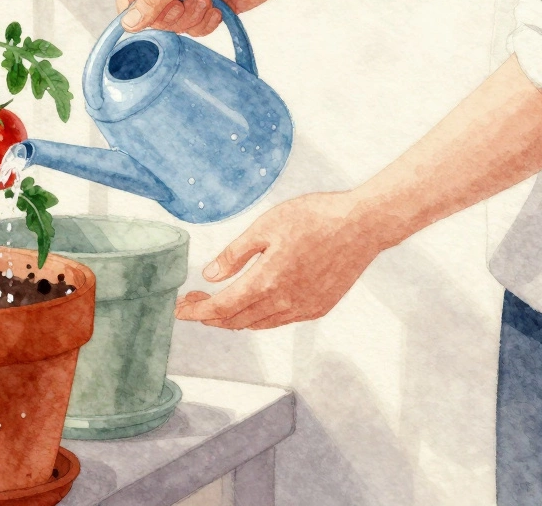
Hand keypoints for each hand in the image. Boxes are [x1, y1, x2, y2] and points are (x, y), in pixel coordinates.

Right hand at [117, 0, 285, 33]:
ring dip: (193, 18)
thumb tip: (127, 24)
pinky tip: (218, 7)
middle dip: (173, 16)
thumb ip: (153, 0)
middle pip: (151, 18)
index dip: (136, 15)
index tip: (155, 17)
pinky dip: (207, 22)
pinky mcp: (204, 10)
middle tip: (189, 2)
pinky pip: (194, 30)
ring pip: (174, 26)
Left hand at [174, 191, 389, 329]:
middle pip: (236, 320)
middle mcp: (284, 302)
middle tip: (193, 302)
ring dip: (233, 319)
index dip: (196, 311)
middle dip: (209, 315)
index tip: (179, 309)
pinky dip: (259, 318)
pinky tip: (252, 305)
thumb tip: (210, 276)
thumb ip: (235, 255)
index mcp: (267, 282)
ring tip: (216, 304)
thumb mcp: (264, 227)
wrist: (362, 225)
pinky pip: (279, 321)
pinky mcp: (318, 307)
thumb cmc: (314, 218)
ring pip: (258, 324)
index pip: (221, 308)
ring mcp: (304, 308)